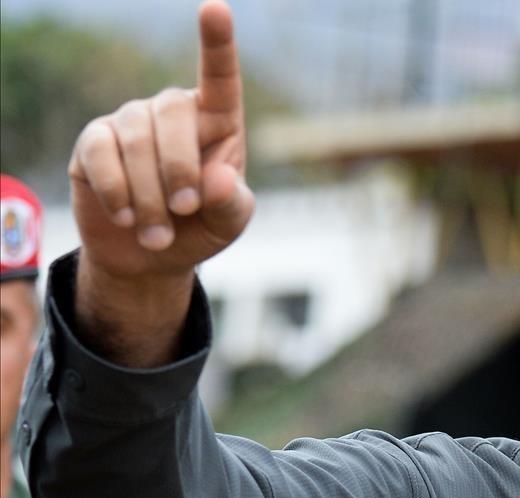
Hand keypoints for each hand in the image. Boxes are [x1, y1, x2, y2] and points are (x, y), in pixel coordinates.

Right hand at [68, 0, 252, 282]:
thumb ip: (232, 203)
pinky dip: (116, 191)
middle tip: (185, 210)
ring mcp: (131, 122)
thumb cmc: (201, 228)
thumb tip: (218, 180)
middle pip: (172, 115)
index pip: (220, 77)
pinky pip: (100, 154)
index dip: (217, 43)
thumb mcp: (230, 223)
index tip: (216, 9)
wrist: (151, 257)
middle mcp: (173, 111)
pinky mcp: (94, 142)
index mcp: (217, 121)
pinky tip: (126, 217)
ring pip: (136, 142)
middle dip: (180, 169)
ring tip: (159, 234)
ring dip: (149, 196)